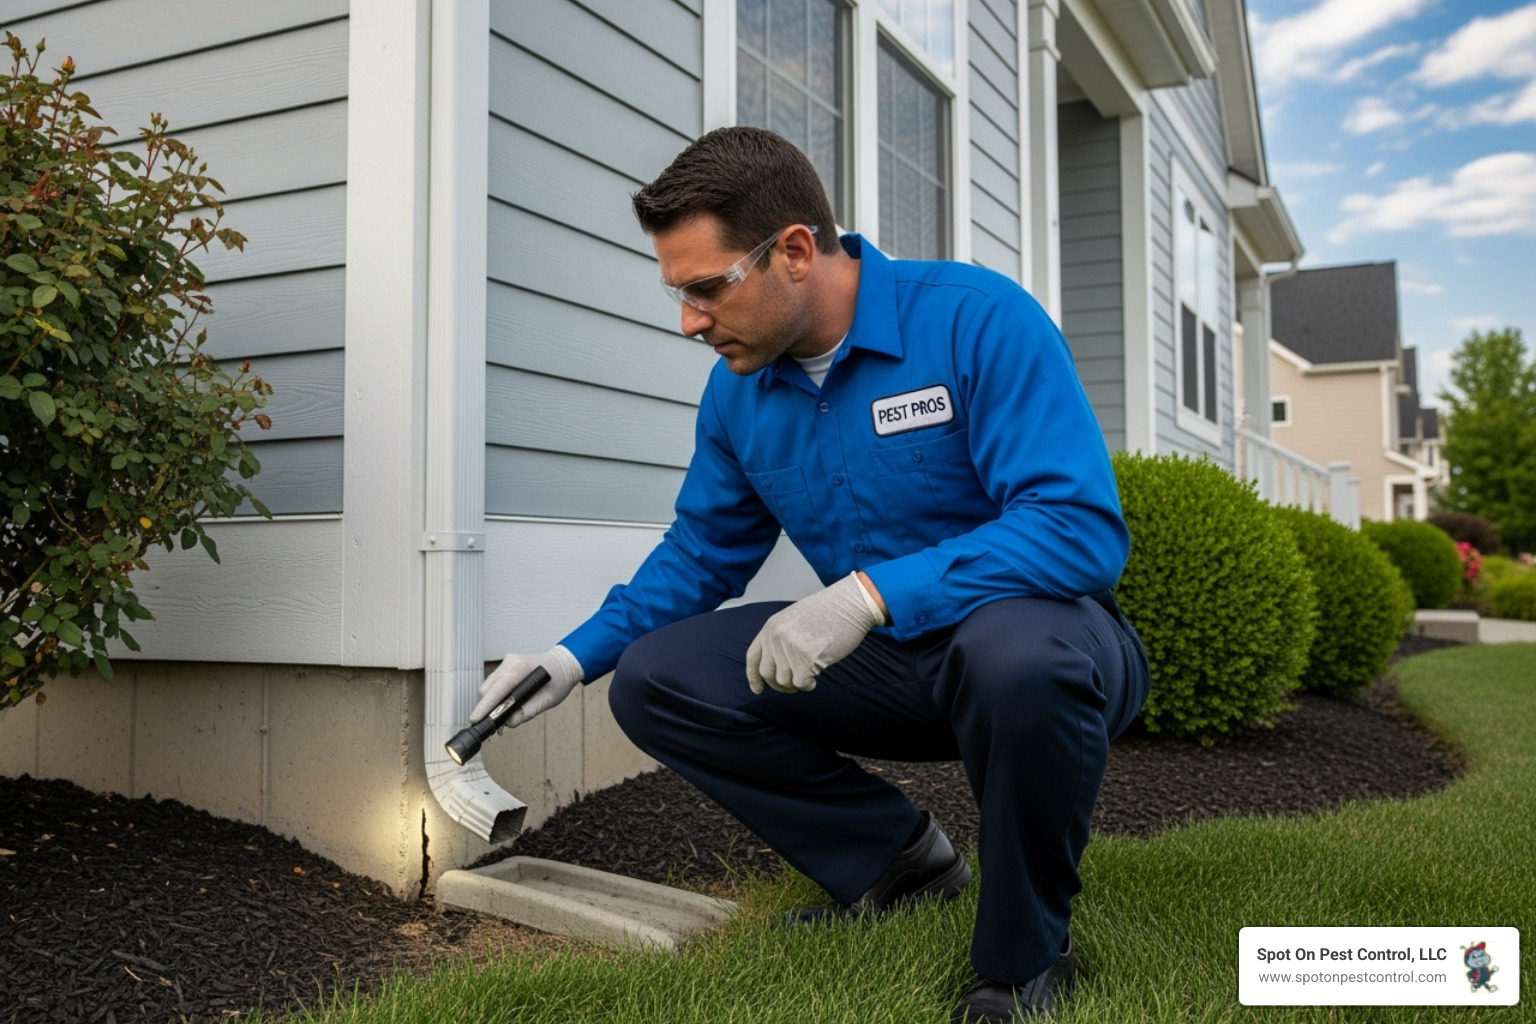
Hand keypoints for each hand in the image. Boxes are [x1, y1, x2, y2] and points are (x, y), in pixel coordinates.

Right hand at [471, 645, 583, 727]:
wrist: (563, 664)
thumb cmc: (559, 680)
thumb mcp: (548, 699)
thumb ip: (529, 711)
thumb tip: (508, 722)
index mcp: (520, 668)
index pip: (497, 689)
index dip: (485, 706)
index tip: (475, 720)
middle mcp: (509, 663)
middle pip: (487, 689)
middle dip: (485, 708)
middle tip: (488, 726)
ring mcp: (505, 663)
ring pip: (488, 687)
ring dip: (489, 703)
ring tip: (495, 720)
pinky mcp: (505, 667)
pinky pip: (493, 684)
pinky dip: (494, 697)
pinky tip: (500, 708)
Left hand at [746, 573, 884, 693]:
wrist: (849, 604)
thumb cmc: (828, 613)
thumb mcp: (794, 620)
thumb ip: (781, 639)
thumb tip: (777, 668)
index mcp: (771, 626)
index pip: (753, 657)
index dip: (753, 676)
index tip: (758, 689)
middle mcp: (776, 637)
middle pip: (767, 673)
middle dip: (779, 685)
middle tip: (793, 686)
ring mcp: (789, 647)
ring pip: (784, 681)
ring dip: (797, 683)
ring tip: (810, 673)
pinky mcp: (806, 659)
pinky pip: (800, 683)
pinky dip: (808, 685)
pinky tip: (817, 676)